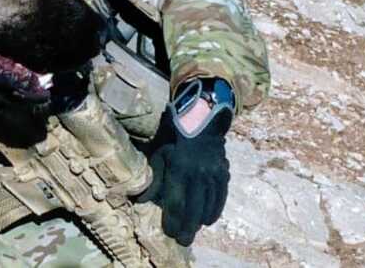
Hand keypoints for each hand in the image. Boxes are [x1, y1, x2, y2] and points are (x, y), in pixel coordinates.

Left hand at [134, 85, 232, 245]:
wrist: (201, 123)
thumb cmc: (174, 140)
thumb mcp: (159, 156)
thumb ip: (153, 179)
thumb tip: (141, 200)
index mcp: (180, 168)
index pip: (176, 201)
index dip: (173, 219)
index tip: (169, 232)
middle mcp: (198, 173)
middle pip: (193, 207)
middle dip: (187, 227)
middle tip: (183, 240)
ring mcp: (213, 174)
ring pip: (208, 204)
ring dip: (200, 221)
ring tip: (193, 232)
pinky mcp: (223, 173)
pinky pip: (221, 196)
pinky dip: (215, 210)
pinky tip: (208, 220)